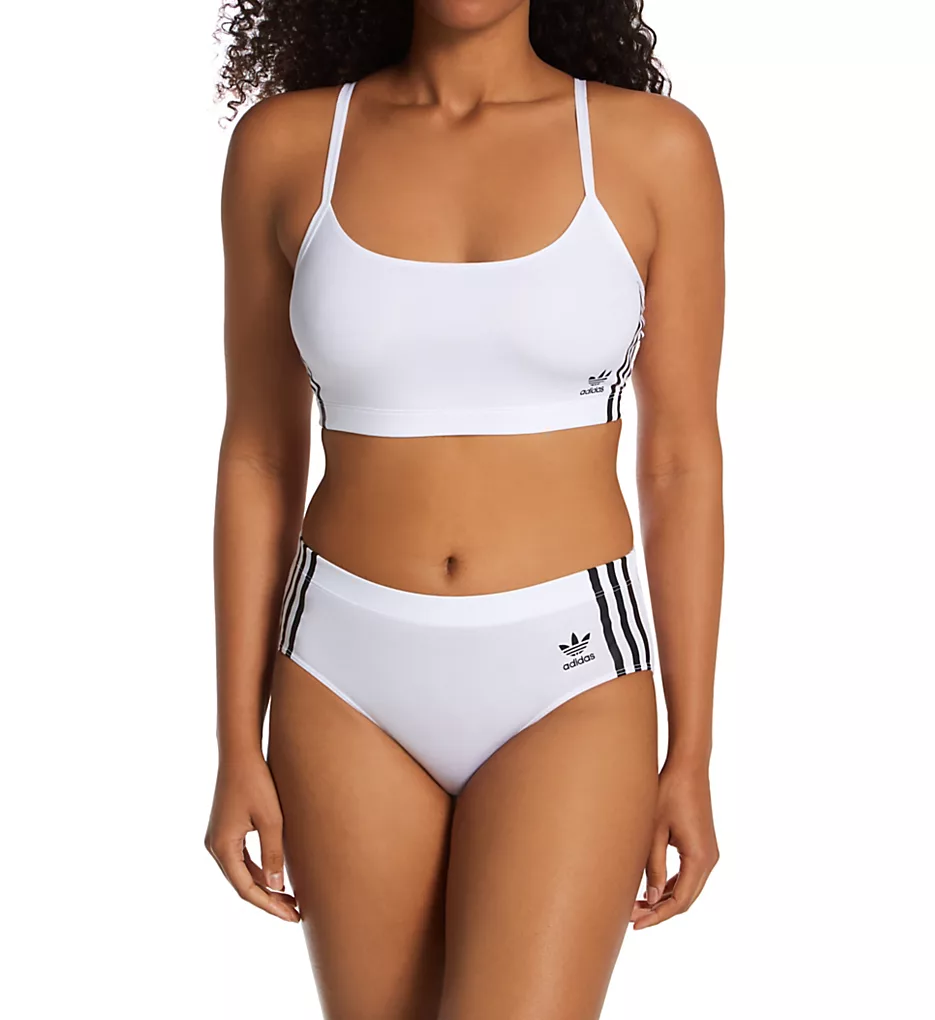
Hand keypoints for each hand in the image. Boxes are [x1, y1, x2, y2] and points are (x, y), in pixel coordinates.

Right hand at [204, 752, 299, 922]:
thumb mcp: (271, 820)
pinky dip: (258, 871)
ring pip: (241, 873)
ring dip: (264, 887)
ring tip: (291, 899)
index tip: (292, 916)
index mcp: (222, 847)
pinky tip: (277, 876)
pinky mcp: (225, 830)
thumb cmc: (257, 782)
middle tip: (296, 913)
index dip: (270, 906)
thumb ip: (273, 854)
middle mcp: (215, 846)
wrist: (240, 752)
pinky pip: (241, 859)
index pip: (246, 888)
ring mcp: (218, 838)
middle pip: (242, 884)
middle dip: (269, 900)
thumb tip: (276, 887)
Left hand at [631, 761, 718, 928]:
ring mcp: (708, 853)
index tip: (635, 924)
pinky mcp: (703, 846)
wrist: (688, 767)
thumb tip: (651, 898)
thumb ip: (654, 865)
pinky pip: (689, 875)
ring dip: (665, 899)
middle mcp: (710, 860)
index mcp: (700, 858)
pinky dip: (672, 886)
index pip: (680, 901)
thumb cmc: (668, 792)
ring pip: (688, 889)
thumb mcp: (655, 830)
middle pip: (685, 899)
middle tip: (631, 918)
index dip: (657, 916)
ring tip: (636, 905)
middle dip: (659, 911)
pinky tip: (651, 889)